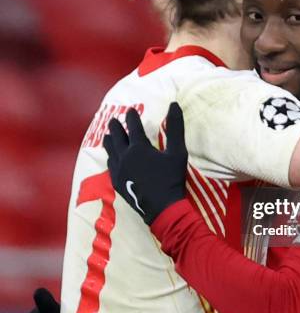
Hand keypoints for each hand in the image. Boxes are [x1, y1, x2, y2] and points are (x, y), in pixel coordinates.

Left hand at [103, 103, 187, 225]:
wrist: (162, 208)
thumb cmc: (171, 178)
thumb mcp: (178, 152)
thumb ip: (175, 127)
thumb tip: (174, 104)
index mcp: (139, 147)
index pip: (133, 127)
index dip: (132, 117)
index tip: (130, 110)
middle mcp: (125, 156)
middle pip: (117, 137)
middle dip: (115, 127)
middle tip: (113, 120)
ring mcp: (119, 170)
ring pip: (110, 151)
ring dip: (110, 141)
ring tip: (108, 136)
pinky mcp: (118, 183)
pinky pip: (110, 166)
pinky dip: (110, 158)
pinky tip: (111, 159)